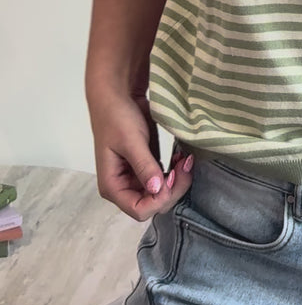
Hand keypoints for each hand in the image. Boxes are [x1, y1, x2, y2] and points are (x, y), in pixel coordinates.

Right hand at [89, 90, 193, 221]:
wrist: (117, 95)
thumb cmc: (117, 117)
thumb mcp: (131, 141)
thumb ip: (144, 166)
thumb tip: (156, 189)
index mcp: (112, 186)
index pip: (139, 210)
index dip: (159, 199)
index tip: (171, 175)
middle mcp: (123, 187)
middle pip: (154, 204)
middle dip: (172, 189)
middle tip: (185, 165)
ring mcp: (136, 178)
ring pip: (162, 194)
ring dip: (177, 180)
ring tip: (185, 160)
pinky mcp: (147, 167)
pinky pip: (164, 180)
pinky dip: (175, 172)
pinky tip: (181, 159)